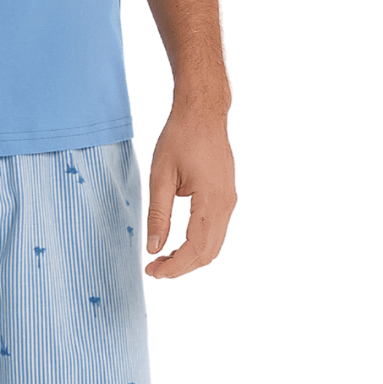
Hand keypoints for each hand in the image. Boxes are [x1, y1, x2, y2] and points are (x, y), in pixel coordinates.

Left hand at [144, 108, 236, 278]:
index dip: (175, 266)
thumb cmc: (181, 137)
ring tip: (163, 258)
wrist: (203, 112)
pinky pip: (216, 230)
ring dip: (190, 257)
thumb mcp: (161, 175)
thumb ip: (158, 214)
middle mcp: (226, 204)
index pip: (196, 248)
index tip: (152, 271)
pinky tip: (178, 242)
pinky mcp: (227, 196)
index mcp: (212, 200)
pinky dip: (198, 243)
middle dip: (182, 267)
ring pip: (214, 244)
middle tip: (154, 269)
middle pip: (208, 252)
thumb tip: (154, 248)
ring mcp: (229, 201)